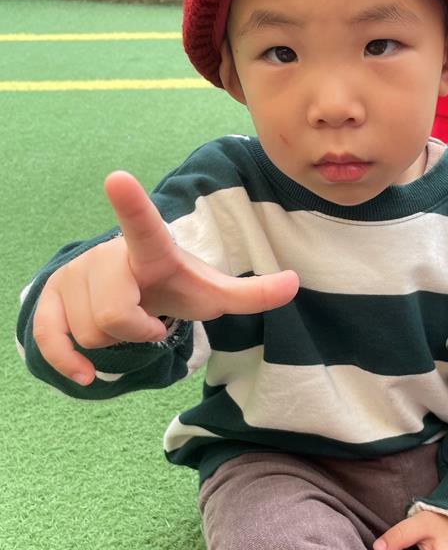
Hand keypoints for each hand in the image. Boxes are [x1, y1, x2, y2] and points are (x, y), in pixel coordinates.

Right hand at [33, 170, 298, 384]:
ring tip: (124, 321)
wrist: (129, 287)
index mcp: (151, 251)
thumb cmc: (174, 287)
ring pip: (90, 331)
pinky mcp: (51, 299)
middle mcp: (107, 256)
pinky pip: (50, 338)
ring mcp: (75, 276)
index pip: (144, 228)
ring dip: (113, 341)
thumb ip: (253, 292)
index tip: (118, 178)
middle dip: (136, 330)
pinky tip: (86, 371)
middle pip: (116, 314)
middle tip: (147, 317)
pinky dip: (68, 360)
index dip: (132, 205)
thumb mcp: (213, 292)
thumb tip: (295, 283)